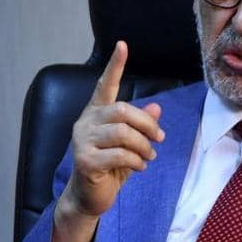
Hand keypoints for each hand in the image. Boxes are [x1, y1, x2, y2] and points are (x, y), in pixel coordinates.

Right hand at [59, 40, 164, 219]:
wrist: (90, 197)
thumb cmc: (110, 167)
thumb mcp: (130, 145)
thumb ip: (140, 126)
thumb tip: (157, 108)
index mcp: (96, 113)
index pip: (105, 85)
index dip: (115, 65)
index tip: (123, 45)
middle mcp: (85, 122)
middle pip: (122, 111)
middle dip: (147, 125)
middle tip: (160, 140)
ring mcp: (82, 141)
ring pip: (122, 133)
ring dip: (143, 146)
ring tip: (149, 157)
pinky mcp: (85, 160)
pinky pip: (118, 154)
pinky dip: (135, 161)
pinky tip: (139, 167)